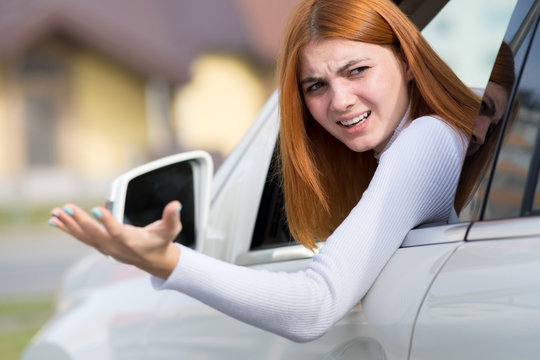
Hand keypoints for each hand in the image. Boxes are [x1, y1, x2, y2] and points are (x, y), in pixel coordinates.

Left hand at [48, 200, 182, 278]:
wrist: (154, 261)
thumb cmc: (162, 242)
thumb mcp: (170, 230)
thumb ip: (172, 218)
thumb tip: (176, 205)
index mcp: (131, 241)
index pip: (117, 231)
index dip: (107, 221)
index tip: (96, 209)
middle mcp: (115, 246)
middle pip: (95, 233)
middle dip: (80, 220)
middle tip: (67, 207)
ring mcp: (105, 247)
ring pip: (84, 236)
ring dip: (68, 224)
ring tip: (55, 213)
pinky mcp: (100, 245)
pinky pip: (81, 237)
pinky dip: (68, 228)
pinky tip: (54, 220)